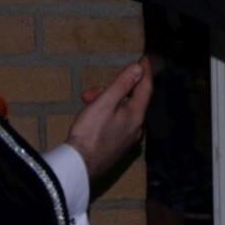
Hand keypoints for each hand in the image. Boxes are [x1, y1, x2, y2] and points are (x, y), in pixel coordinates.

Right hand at [66, 57, 152, 178]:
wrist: (79, 166)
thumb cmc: (90, 132)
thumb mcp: (105, 103)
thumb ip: (122, 85)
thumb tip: (138, 69)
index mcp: (137, 115)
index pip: (146, 87)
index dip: (144, 72)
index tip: (142, 59)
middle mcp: (137, 127)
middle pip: (131, 100)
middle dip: (113, 90)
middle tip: (90, 92)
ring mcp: (128, 139)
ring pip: (122, 112)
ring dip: (106, 103)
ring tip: (85, 104)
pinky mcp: (118, 148)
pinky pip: (117, 123)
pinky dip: (107, 115)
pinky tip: (92, 117)